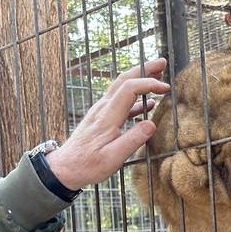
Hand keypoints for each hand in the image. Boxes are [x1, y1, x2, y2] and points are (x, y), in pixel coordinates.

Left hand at [46, 58, 169, 190]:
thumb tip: (152, 124)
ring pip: (122, 87)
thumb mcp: (112, 158)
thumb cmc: (87, 165)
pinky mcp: (101, 117)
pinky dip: (136, 97)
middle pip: (124, 80)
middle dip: (144, 69)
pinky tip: (149, 104)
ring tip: (158, 76)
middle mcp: (103, 108)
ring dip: (140, 79)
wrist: (65, 168)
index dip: (148, 84)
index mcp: (107, 116)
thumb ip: (132, 140)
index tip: (166, 89)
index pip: (129, 89)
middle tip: (162, 62)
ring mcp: (101, 111)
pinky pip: (121, 101)